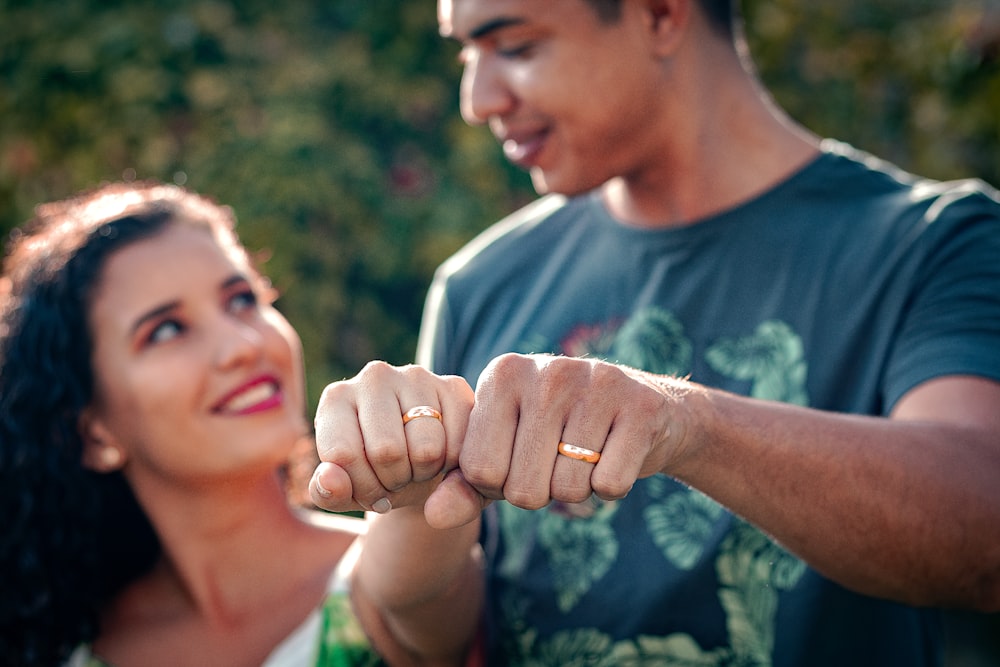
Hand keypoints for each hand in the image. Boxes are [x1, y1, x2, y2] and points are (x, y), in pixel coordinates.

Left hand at [309, 361, 477, 525]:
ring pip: (427, 449)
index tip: (370, 492)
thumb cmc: (375, 475)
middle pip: (387, 452)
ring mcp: (416, 376)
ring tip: (417, 466)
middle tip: (397, 478)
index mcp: (336, 398)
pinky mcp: (453, 385)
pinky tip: (441, 456)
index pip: (343, 454)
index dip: (362, 488)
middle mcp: (374, 376)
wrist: (417, 462)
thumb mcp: (347, 492)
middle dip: (395, 481)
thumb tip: (330, 479)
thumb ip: (329, 493)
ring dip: (425, 474)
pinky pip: (458, 443)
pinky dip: (452, 464)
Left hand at [458, 353, 682, 515]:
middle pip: (524, 488)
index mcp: (502, 375)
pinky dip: (612, 488)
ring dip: (578, 490)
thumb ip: (464, 485)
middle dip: (540, 492)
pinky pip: (610, 485)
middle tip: (557, 461)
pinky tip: (615, 454)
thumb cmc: (557, 436)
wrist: (641, 411)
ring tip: (587, 456)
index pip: (480, 470)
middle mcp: (546, 372)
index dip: (500, 485)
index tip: (519, 460)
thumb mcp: (505, 452)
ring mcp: (596, 383)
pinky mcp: (639, 406)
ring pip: (568, 489)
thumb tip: (432, 517)